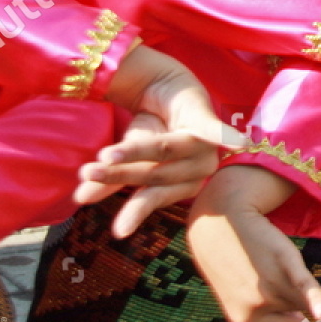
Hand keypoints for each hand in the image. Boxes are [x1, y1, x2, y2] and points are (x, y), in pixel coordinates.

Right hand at [78, 44, 247, 237]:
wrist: (164, 88)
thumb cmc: (150, 131)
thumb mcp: (126, 155)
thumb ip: (109, 178)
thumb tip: (78, 199)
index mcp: (181, 183)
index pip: (154, 198)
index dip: (136, 213)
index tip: (118, 233)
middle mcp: (198, 168)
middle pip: (155, 174)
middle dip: (120, 175)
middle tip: (88, 173)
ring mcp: (204, 146)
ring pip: (165, 150)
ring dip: (134, 153)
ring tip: (104, 156)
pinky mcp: (207, 120)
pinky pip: (215, 130)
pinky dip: (226, 135)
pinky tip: (241, 142)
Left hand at [187, 166, 320, 321]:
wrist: (216, 222)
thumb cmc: (228, 256)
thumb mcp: (239, 289)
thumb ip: (266, 306)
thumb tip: (298, 320)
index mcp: (245, 317)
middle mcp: (257, 306)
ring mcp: (269, 285)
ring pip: (309, 306)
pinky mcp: (282, 262)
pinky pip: (302, 285)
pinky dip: (314, 299)